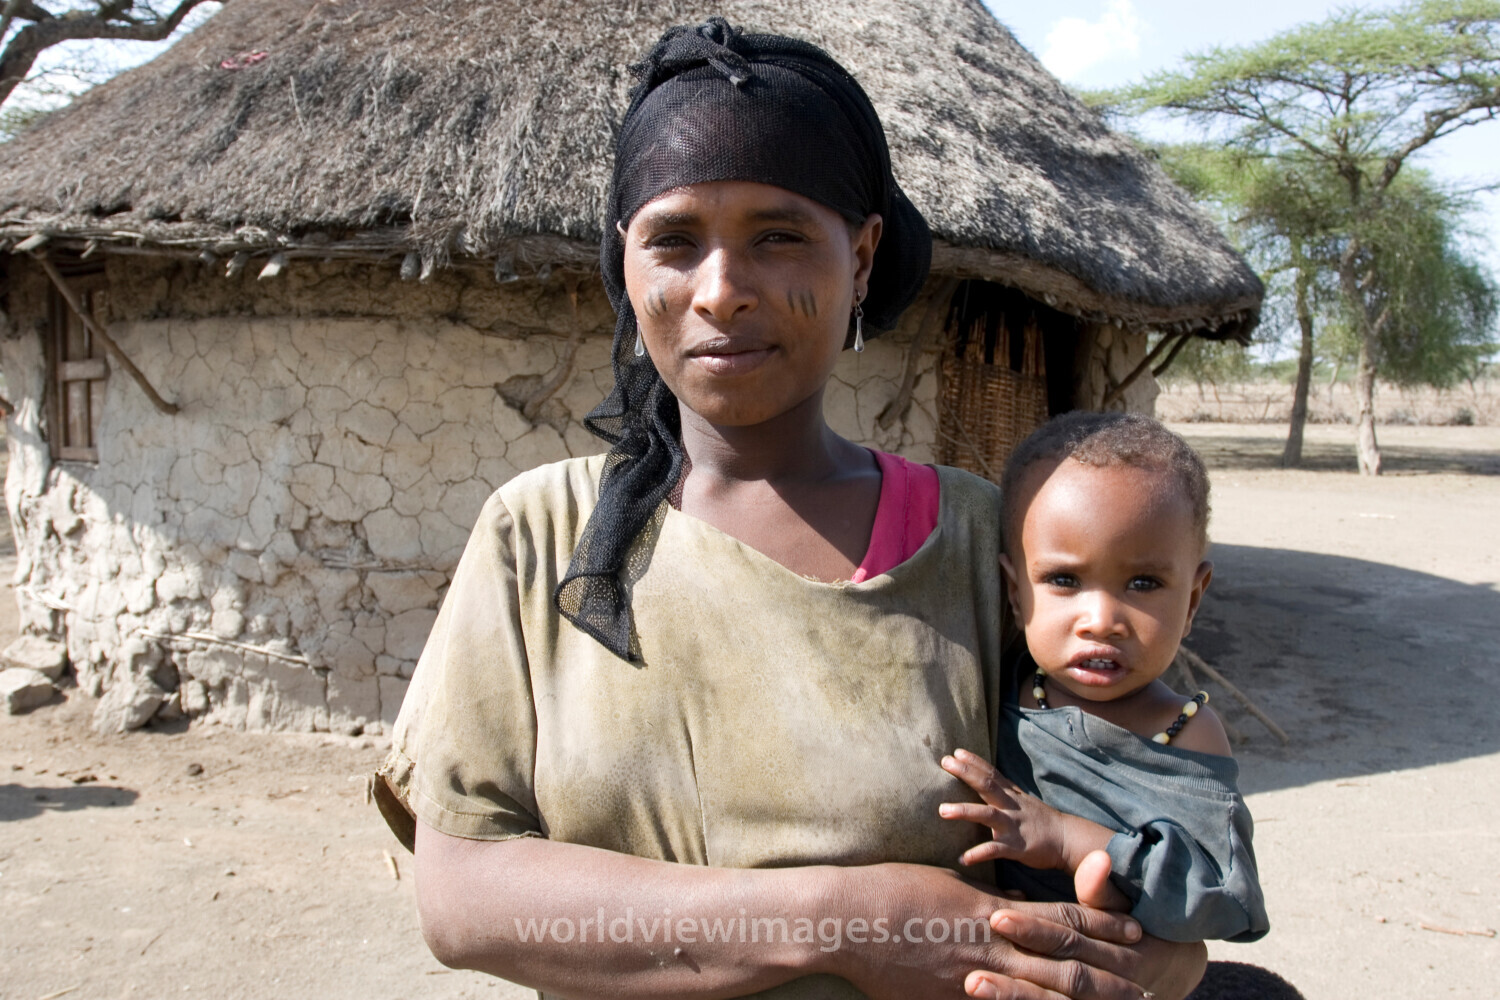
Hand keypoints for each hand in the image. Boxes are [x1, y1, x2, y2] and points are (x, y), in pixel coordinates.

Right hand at [832, 864, 1151, 999]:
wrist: (851, 919)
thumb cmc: (896, 891)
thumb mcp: (951, 887)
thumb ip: (985, 899)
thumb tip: (1011, 902)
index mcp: (996, 911)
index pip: (1062, 917)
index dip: (1101, 922)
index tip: (1135, 928)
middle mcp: (994, 946)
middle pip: (1064, 963)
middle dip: (1108, 974)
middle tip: (1147, 986)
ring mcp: (974, 978)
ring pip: (1040, 995)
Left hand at [940, 749, 1068, 869]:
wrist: (1068, 840)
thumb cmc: (1041, 820)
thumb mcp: (1023, 799)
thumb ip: (1004, 789)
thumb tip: (984, 777)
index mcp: (1012, 795)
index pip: (991, 773)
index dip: (974, 761)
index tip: (956, 752)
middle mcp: (1011, 806)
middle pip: (987, 785)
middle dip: (966, 773)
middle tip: (945, 762)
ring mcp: (1013, 825)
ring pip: (987, 815)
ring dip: (964, 811)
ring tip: (942, 811)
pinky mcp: (1016, 847)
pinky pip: (994, 850)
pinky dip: (978, 854)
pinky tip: (962, 859)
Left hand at [971, 908, 1206, 999]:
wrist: (1160, 986)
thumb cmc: (1133, 942)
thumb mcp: (1124, 916)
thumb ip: (1103, 893)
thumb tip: (1098, 858)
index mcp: (1120, 952)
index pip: (1072, 936)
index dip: (1036, 928)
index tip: (997, 915)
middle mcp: (1112, 984)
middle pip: (1063, 977)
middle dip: (1020, 973)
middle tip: (974, 966)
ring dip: (1015, 996)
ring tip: (975, 985)